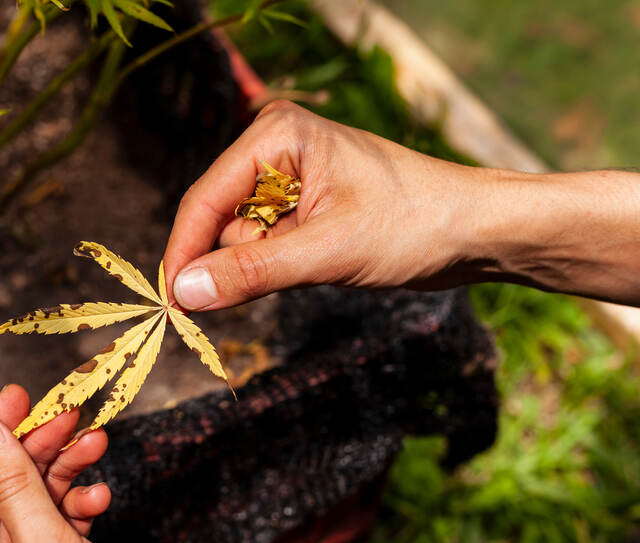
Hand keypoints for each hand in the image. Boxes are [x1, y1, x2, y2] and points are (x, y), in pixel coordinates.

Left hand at [0, 384, 206, 542]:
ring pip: (35, 511)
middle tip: (69, 414)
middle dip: (39, 455)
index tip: (20, 393)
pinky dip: (80, 511)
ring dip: (65, 477)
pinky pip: (59, 534)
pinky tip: (101, 498)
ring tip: (95, 446)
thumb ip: (14, 488)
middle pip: (2, 498)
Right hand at [164, 100, 639, 308]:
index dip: (184, 253)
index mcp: (277, 135)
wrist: (476, 232)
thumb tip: (182, 294)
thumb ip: (251, 273)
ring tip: (321, 260)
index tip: (169, 303)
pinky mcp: (300, 205)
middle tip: (289, 274)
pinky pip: (263, 245)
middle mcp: (275, 148)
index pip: (205, 199)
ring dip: (265, 265)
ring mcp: (287, 177)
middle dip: (239, 260)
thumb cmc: (415, 225)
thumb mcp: (327, 252)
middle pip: (218, 220)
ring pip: (239, 239)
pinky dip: (279, 266)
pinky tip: (320, 261)